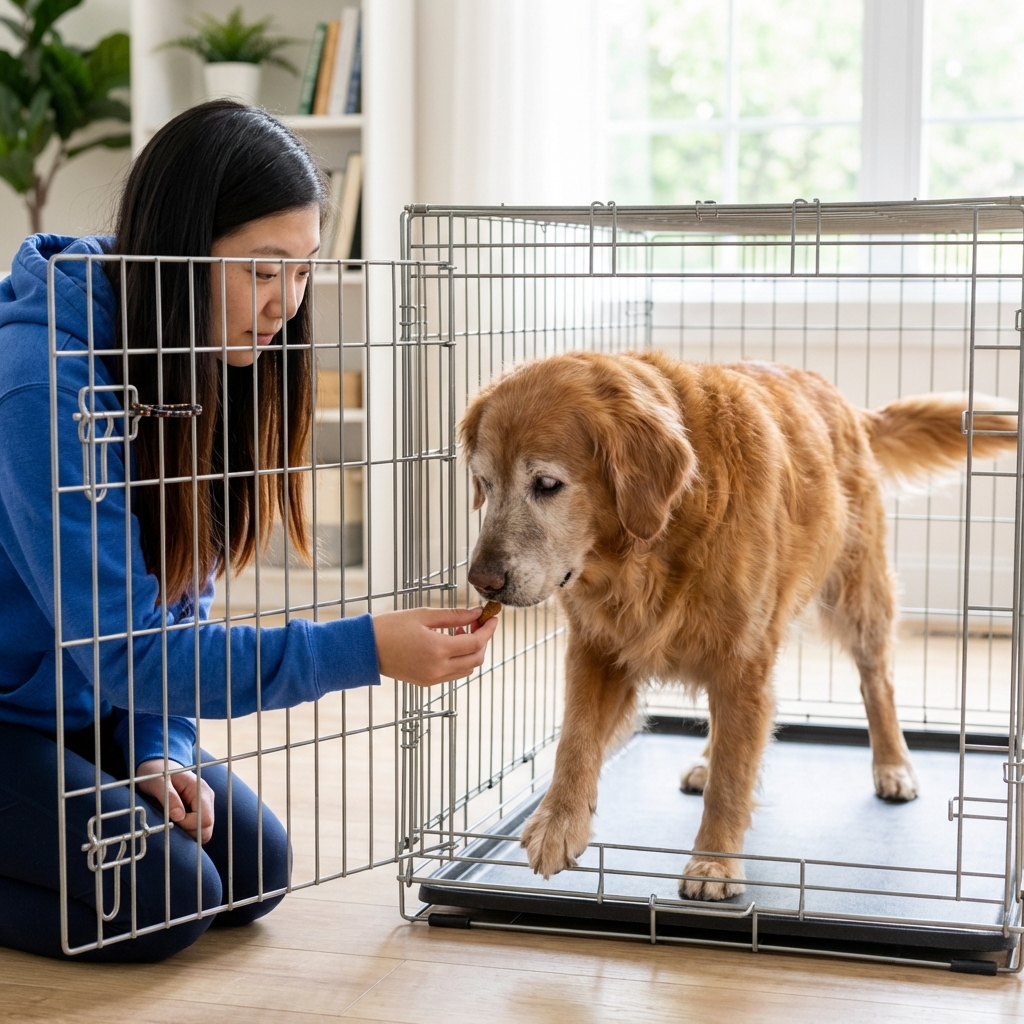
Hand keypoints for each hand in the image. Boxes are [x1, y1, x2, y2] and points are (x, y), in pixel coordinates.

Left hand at [135, 759, 214, 843]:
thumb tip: (179, 816)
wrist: (156, 766)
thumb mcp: (157, 782)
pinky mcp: (197, 810)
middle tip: (170, 822)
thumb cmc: (155, 772)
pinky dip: (185, 830)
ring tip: (170, 820)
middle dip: (188, 831)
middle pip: (206, 828)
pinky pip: (196, 828)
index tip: (173, 819)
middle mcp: (206, 798)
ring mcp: (203, 805)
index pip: (205, 819)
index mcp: (200, 790)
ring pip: (202, 831)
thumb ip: (169, 797)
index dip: (189, 825)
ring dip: (185, 831)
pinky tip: (173, 822)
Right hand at [373, 606, 498, 686]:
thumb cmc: (392, 627)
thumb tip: (477, 613)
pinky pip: (454, 674)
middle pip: (476, 658)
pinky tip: (449, 643)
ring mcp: (433, 679)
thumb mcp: (424, 615)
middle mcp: (438, 668)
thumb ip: (454, 615)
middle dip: (482, 640)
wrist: (366, 649)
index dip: (488, 630)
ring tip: (459, 631)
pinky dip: (460, 660)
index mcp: (438, 649)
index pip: (476, 642)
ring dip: (472, 651)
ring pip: (467, 669)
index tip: (492, 617)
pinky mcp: (427, 683)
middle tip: (476, 623)